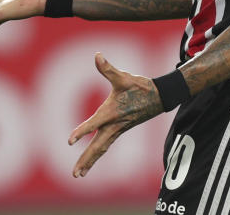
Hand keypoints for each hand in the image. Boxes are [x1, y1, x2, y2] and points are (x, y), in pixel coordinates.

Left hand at [68, 53, 162, 176]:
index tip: (69, 142)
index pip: (93, 124)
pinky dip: (97, 154)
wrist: (159, 96)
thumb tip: (97, 55)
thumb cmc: (140, 86)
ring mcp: (118, 129)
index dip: (81, 131)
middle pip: (97, 146)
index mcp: (112, 113)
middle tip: (75, 174)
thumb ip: (108, 69)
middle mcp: (114, 125)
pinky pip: (106, 145)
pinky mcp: (120, 130)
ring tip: (79, 174)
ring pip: (102, 149)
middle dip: (86, 160)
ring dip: (90, 161)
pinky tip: (91, 159)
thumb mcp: (123, 77)